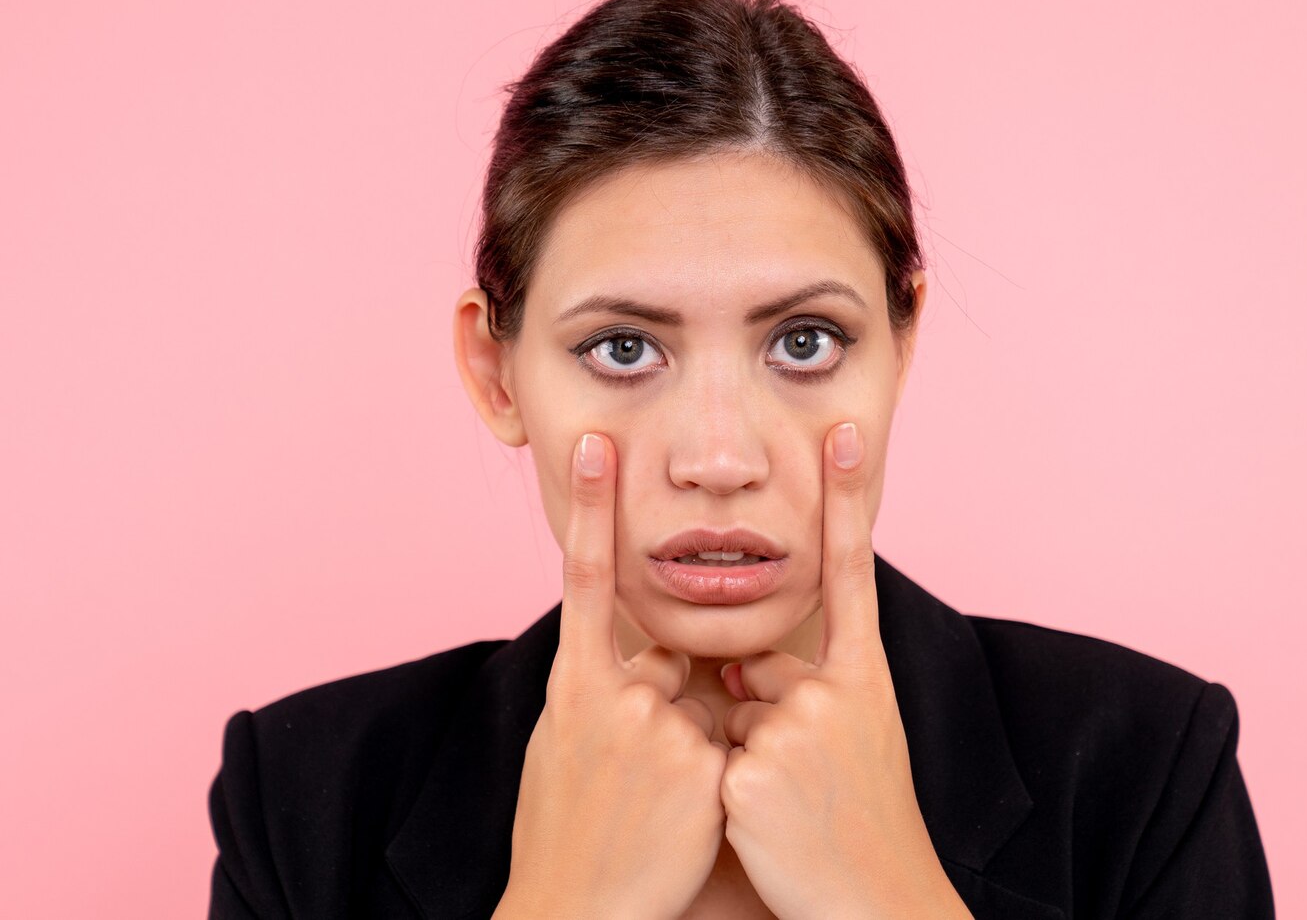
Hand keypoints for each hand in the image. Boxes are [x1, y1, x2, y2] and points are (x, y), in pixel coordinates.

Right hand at [499, 432, 729, 919]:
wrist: (574, 917)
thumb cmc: (565, 831)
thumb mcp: (564, 745)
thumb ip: (599, 689)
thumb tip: (636, 660)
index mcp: (571, 686)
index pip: (583, 581)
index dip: (590, 509)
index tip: (598, 445)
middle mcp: (613, 698)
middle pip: (673, 666)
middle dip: (669, 708)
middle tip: (631, 778)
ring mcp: (660, 733)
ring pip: (708, 710)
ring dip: (695, 750)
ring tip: (650, 810)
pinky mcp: (704, 770)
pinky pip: (730, 749)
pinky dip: (717, 778)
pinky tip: (679, 821)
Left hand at [717, 422, 958, 919]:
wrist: (881, 909)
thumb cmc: (861, 826)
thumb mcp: (854, 742)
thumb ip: (806, 690)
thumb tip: (737, 672)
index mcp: (866, 680)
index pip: (854, 575)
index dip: (848, 501)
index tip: (846, 432)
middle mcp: (836, 693)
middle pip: (756, 671)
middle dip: (758, 716)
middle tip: (806, 781)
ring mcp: (794, 731)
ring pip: (726, 718)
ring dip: (739, 758)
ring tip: (791, 811)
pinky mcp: (751, 774)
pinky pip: (709, 761)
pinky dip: (722, 793)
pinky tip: (765, 828)